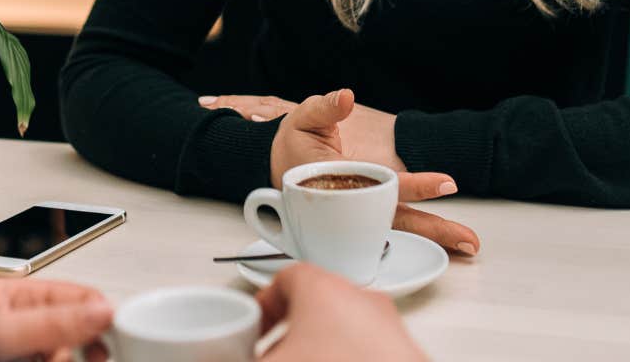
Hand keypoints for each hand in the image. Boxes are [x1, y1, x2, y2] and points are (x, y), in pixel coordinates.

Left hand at [0, 278, 113, 361]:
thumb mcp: (4, 332)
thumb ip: (53, 323)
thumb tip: (100, 310)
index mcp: (12, 296)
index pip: (73, 295)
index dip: (98, 313)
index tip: (115, 333)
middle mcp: (14, 321)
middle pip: (70, 330)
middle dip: (80, 347)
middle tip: (94, 358)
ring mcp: (14, 349)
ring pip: (60, 356)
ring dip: (62, 360)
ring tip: (49, 361)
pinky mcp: (16, 361)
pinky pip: (46, 361)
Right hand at [205, 89, 480, 255]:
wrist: (279, 163)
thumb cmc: (294, 141)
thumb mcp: (303, 118)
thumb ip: (324, 108)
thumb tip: (346, 97)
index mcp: (337, 181)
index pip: (381, 186)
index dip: (414, 186)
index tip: (445, 184)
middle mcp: (353, 202)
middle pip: (396, 219)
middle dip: (432, 229)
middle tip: (468, 240)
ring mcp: (360, 210)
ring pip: (399, 225)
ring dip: (433, 234)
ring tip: (467, 244)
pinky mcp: (366, 209)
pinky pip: (395, 221)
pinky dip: (421, 230)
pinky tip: (447, 238)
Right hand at [256, 262, 427, 361]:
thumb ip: (247, 354)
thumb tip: (222, 360)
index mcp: (322, 288)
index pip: (285, 277)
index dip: (264, 303)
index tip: (254, 327)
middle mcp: (359, 298)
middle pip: (316, 300)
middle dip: (292, 327)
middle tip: (278, 352)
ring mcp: (388, 325)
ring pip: (345, 323)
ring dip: (323, 343)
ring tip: (308, 361)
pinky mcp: (406, 350)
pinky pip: (370, 345)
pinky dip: (351, 354)